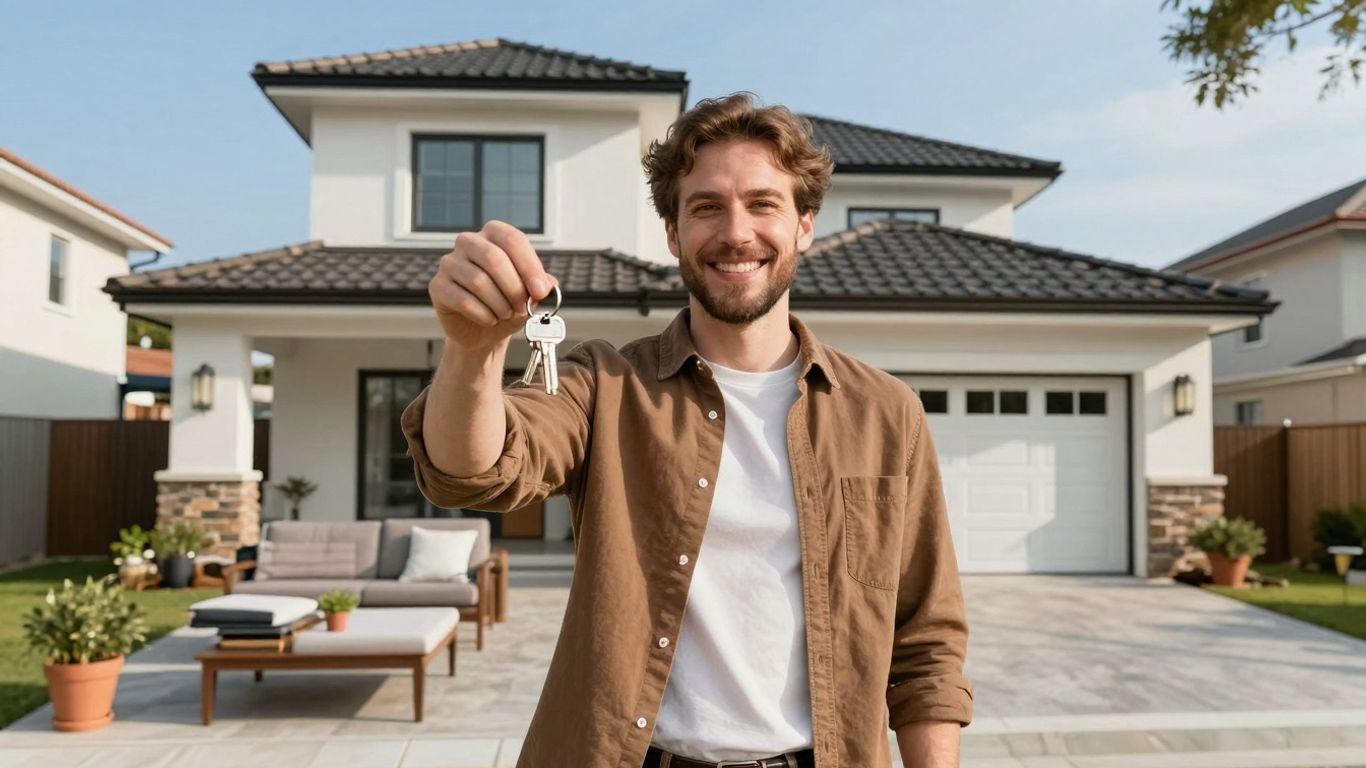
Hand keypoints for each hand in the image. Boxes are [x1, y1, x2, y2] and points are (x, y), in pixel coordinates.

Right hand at [428, 220, 558, 352]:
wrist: (483, 331)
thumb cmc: (507, 304)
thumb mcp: (530, 294)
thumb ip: (540, 285)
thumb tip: (549, 284)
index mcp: (493, 234)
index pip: (512, 240)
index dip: (529, 266)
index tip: (541, 291)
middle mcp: (468, 242)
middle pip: (493, 257)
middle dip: (513, 288)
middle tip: (522, 307)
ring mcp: (449, 263)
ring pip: (479, 281)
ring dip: (499, 304)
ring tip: (505, 314)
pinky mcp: (437, 286)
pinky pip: (463, 300)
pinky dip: (483, 315)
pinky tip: (490, 319)